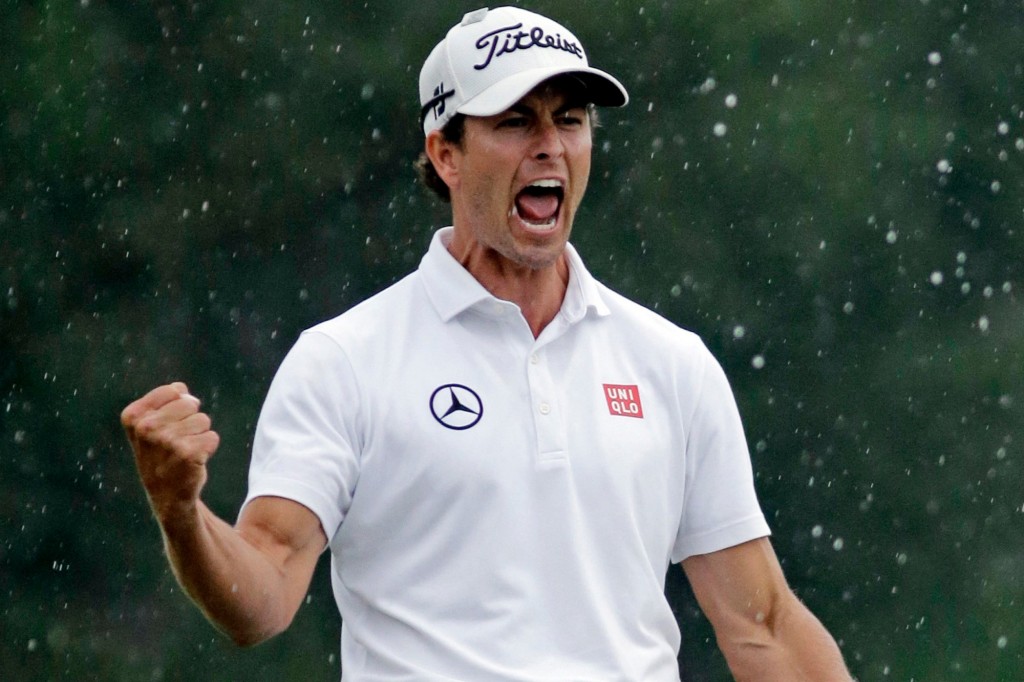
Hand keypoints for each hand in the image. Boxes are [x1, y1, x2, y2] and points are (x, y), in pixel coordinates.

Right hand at [121, 382, 220, 521]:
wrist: (166, 494)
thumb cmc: (161, 454)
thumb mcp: (150, 425)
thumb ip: (165, 401)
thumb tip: (181, 389)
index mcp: (133, 416)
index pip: (174, 390)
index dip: (177, 406)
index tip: (165, 425)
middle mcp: (146, 428)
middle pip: (190, 404)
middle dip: (190, 420)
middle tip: (176, 442)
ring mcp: (167, 441)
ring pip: (203, 420)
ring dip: (199, 435)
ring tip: (183, 452)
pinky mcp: (188, 454)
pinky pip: (212, 437)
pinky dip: (207, 448)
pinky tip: (192, 461)